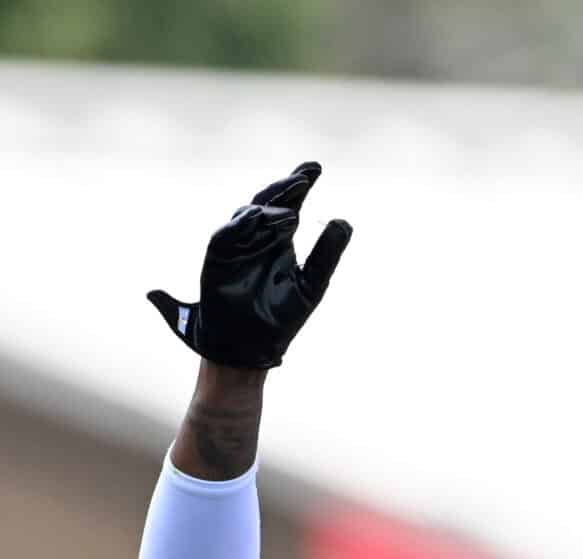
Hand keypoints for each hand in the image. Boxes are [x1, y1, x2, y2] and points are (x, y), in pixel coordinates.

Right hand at [149, 161, 351, 368]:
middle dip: (286, 189)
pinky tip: (257, 216)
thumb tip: (344, 220)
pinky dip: (240, 225)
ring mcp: (236, 246)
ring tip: (292, 210)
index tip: (317, 167)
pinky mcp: (217, 259)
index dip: (301, 185)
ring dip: (269, 208)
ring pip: (249, 216)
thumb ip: (326, 254)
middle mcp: (256, 238)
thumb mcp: (312, 283)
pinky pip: (226, 235)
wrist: (252, 346)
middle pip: (269, 203)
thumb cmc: (281, 316)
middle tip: (306, 177)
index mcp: (279, 241)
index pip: (290, 205)